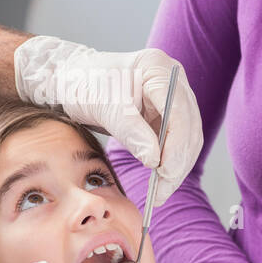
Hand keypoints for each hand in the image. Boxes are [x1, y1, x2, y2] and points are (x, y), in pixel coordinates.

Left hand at [13, 36, 202, 205]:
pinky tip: (158, 182)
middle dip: (178, 163)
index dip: (177, 146)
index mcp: (158, 69)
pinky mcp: (165, 115)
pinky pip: (175, 143)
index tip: (165, 173)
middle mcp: (172, 81)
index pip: (179, 113)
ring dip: (176, 168)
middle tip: (161, 192)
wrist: (72, 81)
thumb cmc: (85, 85)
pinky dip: (168, 164)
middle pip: (189, 128)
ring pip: (187, 139)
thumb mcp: (104, 108)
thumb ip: (131, 132)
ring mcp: (172, 97)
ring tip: (159, 193)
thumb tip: (155, 161)